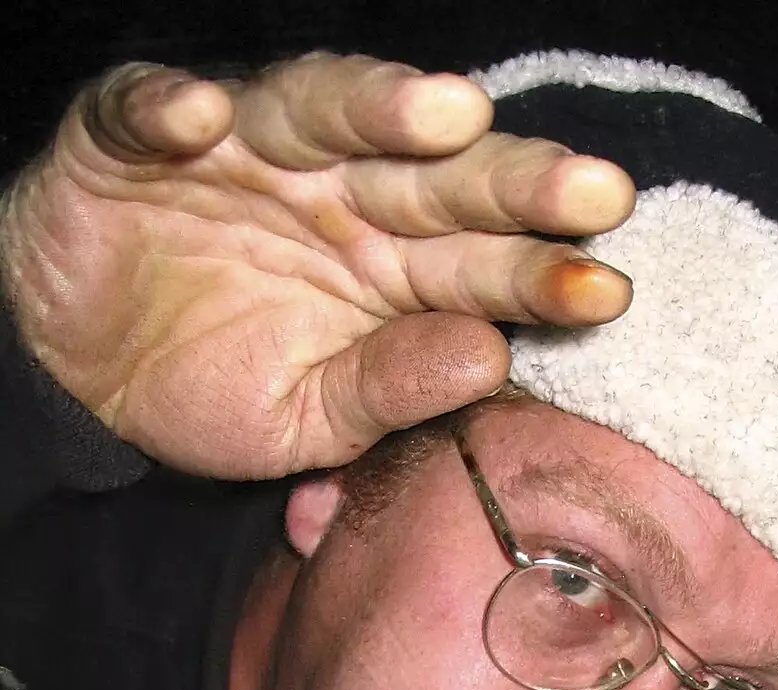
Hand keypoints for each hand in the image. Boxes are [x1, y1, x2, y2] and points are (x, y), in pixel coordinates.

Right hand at [0, 54, 634, 477]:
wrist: (92, 374)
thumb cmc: (221, 386)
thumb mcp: (312, 417)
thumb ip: (392, 388)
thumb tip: (489, 360)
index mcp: (391, 267)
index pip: (481, 261)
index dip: (541, 270)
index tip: (607, 292)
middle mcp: (337, 195)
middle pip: (433, 173)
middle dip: (508, 178)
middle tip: (588, 190)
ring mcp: (246, 154)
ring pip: (317, 109)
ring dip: (377, 105)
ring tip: (444, 112)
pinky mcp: (140, 136)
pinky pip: (149, 110)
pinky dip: (169, 109)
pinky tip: (201, 119)